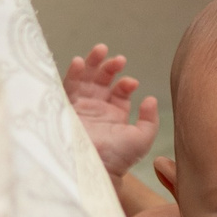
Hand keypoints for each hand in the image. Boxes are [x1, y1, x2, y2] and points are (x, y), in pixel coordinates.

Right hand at [65, 45, 156, 176]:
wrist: (93, 167)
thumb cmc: (119, 158)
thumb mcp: (141, 139)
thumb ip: (150, 119)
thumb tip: (150, 98)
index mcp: (115, 115)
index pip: (120, 92)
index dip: (125, 83)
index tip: (131, 83)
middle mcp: (97, 109)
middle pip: (102, 80)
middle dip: (109, 66)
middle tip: (118, 59)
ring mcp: (81, 107)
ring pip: (85, 79)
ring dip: (92, 63)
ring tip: (100, 49)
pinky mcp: (66, 108)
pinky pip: (68, 86)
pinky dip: (73, 73)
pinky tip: (79, 62)